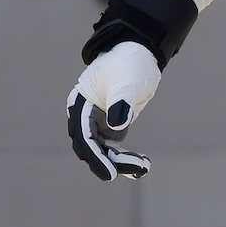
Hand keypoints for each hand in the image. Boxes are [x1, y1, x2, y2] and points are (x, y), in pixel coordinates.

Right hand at [65, 40, 160, 180]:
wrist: (140, 52)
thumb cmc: (129, 62)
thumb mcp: (126, 81)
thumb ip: (121, 102)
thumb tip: (115, 126)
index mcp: (81, 104)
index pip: (84, 137)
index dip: (95, 157)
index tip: (110, 173)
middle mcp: (85, 117)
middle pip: (90, 149)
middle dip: (108, 163)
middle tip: (135, 168)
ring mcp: (99, 124)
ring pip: (103, 153)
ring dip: (121, 163)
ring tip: (144, 167)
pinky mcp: (113, 128)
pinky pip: (115, 150)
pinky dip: (126, 160)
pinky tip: (142, 167)